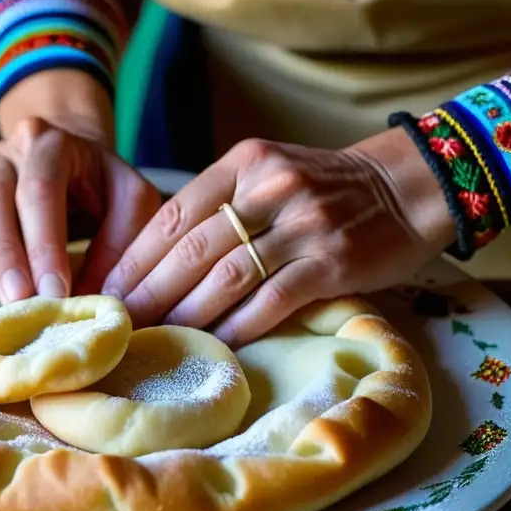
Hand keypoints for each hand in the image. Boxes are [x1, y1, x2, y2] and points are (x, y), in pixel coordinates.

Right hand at [0, 71, 161, 302]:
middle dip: (6, 252)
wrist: (69, 157)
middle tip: (17, 300)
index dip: (45, 242)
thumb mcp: (132, 200)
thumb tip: (96, 294)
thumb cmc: (103, 186)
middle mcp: (7, 151)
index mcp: (51, 145)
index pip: (42, 190)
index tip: (54, 291)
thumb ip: (122, 239)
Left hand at [100, 129, 456, 347]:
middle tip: (116, 323)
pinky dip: (238, 327)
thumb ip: (218, 204)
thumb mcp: (266, 173)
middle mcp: (269, 188)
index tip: (103, 288)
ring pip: (226, 277)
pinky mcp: (331, 262)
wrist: (407, 186)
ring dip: (184, 313)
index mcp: (244, 163)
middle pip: (191, 248)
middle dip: (147, 291)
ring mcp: (302, 225)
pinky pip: (271, 301)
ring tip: (154, 338)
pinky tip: (215, 346)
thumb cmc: (323, 187)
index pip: (172, 214)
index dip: (132, 256)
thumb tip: (153, 257)